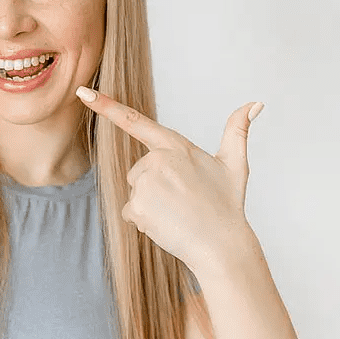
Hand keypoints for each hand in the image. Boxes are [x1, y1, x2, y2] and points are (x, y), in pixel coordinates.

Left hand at [77, 87, 262, 269]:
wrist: (221, 245)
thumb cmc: (227, 206)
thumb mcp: (235, 164)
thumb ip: (238, 130)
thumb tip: (256, 103)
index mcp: (175, 146)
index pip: (135, 121)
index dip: (107, 106)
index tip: (83, 93)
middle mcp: (157, 160)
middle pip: (138, 171)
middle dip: (154, 186)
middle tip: (182, 200)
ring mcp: (145, 183)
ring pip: (135, 192)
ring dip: (150, 204)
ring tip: (176, 213)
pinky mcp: (137, 205)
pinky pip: (130, 212)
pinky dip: (144, 220)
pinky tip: (166, 224)